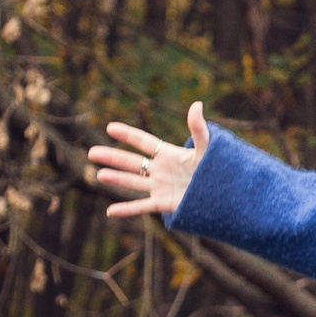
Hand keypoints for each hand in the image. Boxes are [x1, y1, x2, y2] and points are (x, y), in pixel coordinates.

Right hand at [86, 103, 210, 219]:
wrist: (223, 194)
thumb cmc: (217, 169)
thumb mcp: (206, 148)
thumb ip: (199, 129)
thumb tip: (196, 104)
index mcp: (168, 154)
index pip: (144, 142)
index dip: (127, 135)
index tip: (110, 127)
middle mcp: (160, 170)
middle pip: (132, 162)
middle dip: (112, 157)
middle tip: (92, 153)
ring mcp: (160, 187)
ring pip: (133, 182)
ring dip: (116, 179)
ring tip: (98, 175)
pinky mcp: (163, 204)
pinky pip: (141, 207)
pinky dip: (126, 210)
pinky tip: (110, 211)